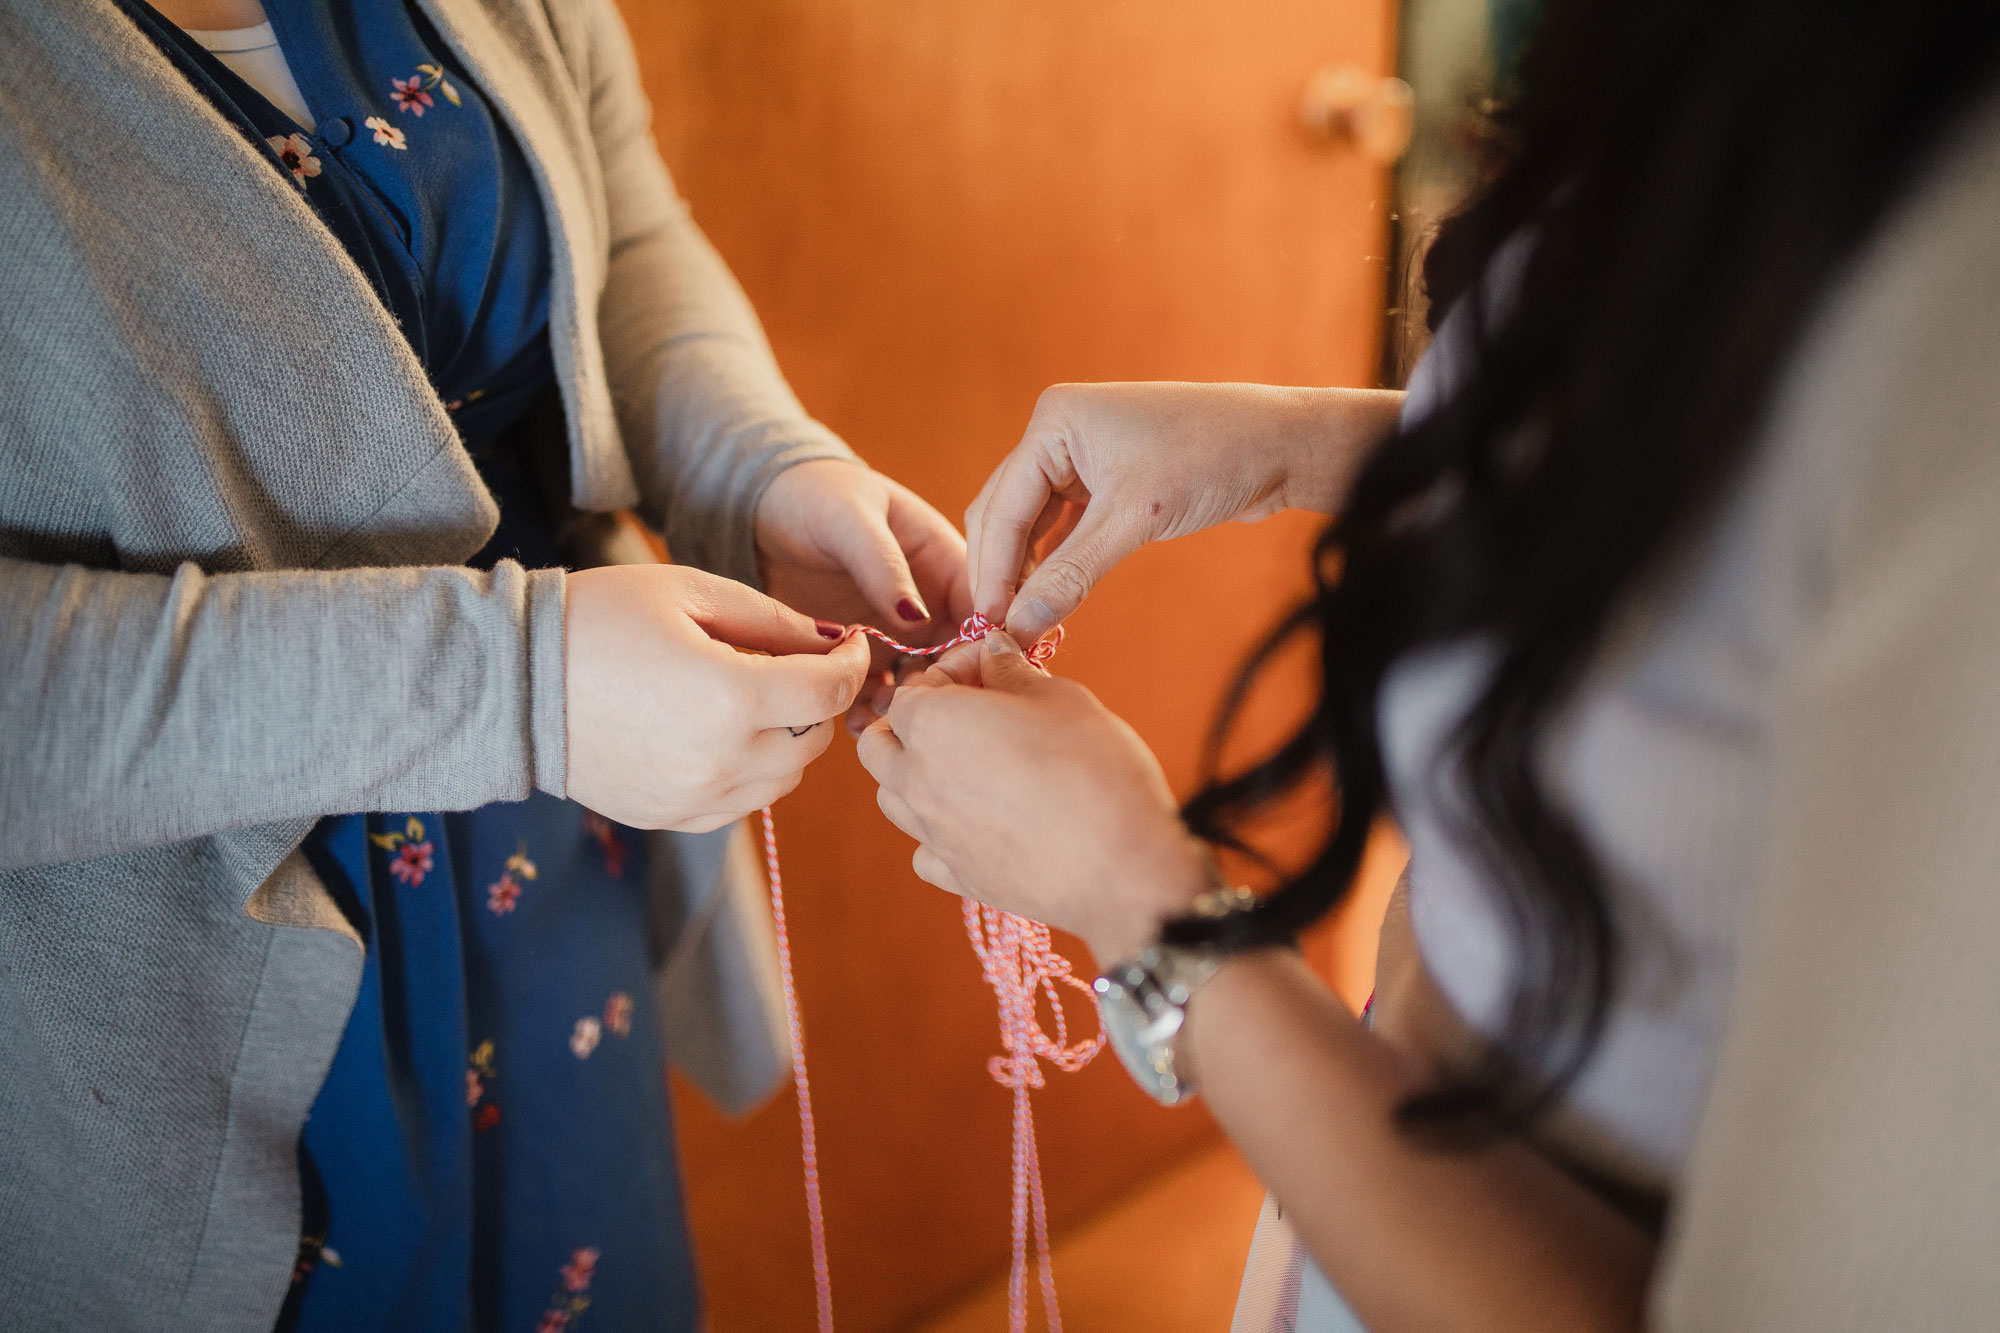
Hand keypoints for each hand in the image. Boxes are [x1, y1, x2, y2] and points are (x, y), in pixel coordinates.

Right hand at [565, 563, 870, 831]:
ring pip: (785, 778)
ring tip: (748, 695)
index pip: (832, 691)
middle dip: (816, 698)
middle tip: (788, 662)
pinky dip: (751, 771)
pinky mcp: (671, 817)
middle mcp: (722, 760)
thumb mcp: (691, 594)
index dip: (852, 662)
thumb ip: (773, 621)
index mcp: (730, 697)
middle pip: (816, 738)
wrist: (511, 680)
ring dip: (787, 738)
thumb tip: (833, 643)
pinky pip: (743, 803)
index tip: (847, 642)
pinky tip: (719, 732)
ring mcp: (695, 798)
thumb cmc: (598, 618)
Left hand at [755, 458, 971, 729]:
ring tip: (882, 721)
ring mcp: (896, 635)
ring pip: (918, 683)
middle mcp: (930, 605)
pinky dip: (868, 711)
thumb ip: (885, 566)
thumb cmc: (817, 495)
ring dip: (907, 707)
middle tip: (917, 708)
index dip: (984, 644)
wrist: (763, 509)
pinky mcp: (860, 656)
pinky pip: (874, 692)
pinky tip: (853, 724)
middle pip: (957, 658)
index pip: (984, 608)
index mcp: (946, 563)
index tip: (964, 676)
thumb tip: (917, 618)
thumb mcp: (853, 519)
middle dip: (943, 687)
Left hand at [856, 630, 1215, 964]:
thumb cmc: (1095, 770)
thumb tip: (993, 654)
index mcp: (933, 725)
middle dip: (911, 722)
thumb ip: (1013, 672)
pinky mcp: (956, 878)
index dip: (952, 670)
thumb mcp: (1061, 698)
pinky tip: (978, 820)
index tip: (991, 667)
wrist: (1122, 869)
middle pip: (880, 744)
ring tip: (971, 764)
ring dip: (916, 773)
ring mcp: (932, 835)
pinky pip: (924, 848)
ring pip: (893, 797)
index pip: (913, 687)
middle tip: (969, 713)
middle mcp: (917, 780)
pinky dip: (938, 831)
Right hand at [964, 382, 1402, 638]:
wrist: (1281, 445)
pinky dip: (1055, 562)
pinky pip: (1063, 527)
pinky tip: (1051, 598)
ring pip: (1032, 523)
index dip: (994, 570)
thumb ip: (1072, 573)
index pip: (1003, 505)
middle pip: (1007, 512)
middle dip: (1002, 571)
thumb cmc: (1211, 458)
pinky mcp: (1107, 480)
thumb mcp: (1135, 519)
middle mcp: (1060, 433)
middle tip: (998, 631)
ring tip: (1023, 622)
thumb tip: (1021, 625)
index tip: (988, 624)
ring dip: (1026, 570)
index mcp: (1054, 421)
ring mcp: (1082, 456)